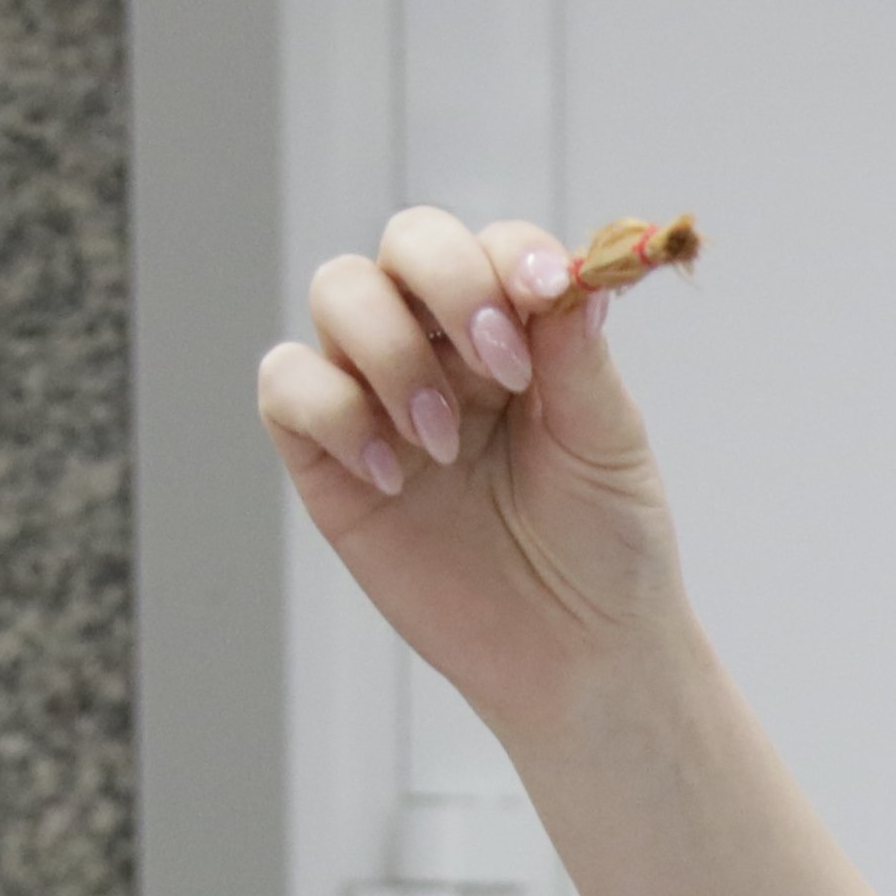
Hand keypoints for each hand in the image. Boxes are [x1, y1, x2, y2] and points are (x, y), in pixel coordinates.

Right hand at [257, 202, 684, 746]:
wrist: (574, 652)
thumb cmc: (603, 544)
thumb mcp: (607, 441)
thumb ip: (577, 353)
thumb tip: (569, 274)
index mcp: (515, 330)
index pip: (490, 246)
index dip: (509, 257)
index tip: (545, 297)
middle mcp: (440, 346)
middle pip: (405, 243)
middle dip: (445, 283)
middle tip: (496, 367)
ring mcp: (378, 395)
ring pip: (337, 292)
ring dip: (391, 351)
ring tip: (444, 442)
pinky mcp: (327, 456)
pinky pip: (288, 384)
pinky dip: (333, 411)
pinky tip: (394, 476)